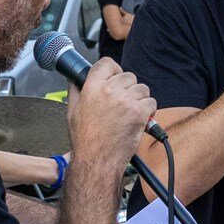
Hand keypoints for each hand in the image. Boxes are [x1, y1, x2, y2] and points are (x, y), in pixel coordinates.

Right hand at [68, 58, 156, 173]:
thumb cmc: (85, 140)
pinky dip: (148, 110)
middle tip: (123, 102)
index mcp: (92, 88)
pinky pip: (151, 102)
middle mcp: (110, 91)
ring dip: (139, 98)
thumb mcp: (72, 112)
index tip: (115, 77)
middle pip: (128, 76)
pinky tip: (140, 118)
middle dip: (128, 87)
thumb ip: (74, 91)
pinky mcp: (139, 113)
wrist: (97, 160)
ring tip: (131, 111)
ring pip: (142, 88)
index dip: (113, 69)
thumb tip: (73, 79)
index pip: (107, 63)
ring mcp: (126, 101)